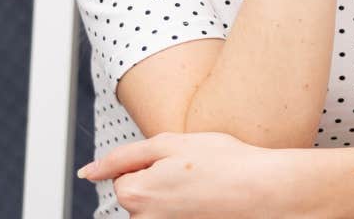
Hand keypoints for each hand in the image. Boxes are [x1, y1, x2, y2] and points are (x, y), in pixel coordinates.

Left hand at [81, 132, 293, 217]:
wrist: (265, 189)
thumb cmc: (226, 164)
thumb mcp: (170, 142)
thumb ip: (121, 156)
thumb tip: (89, 172)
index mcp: (136, 195)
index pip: (123, 176)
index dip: (151, 162)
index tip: (177, 160)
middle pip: (140, 195)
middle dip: (160, 182)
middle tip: (193, 170)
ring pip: (159, 208)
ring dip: (176, 196)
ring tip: (205, 185)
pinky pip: (177, 215)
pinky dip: (189, 208)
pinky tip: (208, 200)